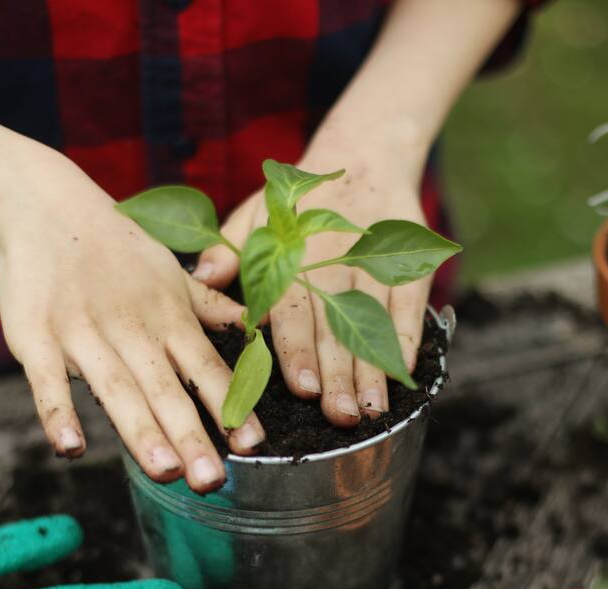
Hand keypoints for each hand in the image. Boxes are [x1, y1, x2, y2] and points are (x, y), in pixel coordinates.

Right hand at [0, 155, 265, 492]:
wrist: (40, 203)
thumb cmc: (112, 244)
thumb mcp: (169, 271)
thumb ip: (209, 308)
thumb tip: (256, 328)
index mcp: (167, 314)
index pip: (206, 367)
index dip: (229, 405)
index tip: (253, 444)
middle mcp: (131, 327)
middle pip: (165, 389)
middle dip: (191, 436)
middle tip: (213, 482)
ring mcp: (81, 333)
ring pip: (115, 390)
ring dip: (140, 433)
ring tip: (165, 473)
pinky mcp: (34, 338)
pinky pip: (47, 382)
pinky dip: (59, 414)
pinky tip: (72, 449)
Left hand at [193, 145, 431, 425]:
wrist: (365, 154)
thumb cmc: (299, 202)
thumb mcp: (256, 214)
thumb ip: (230, 251)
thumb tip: (199, 278)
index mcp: (291, 252)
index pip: (293, 307)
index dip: (298, 349)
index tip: (303, 389)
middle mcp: (334, 259)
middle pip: (336, 323)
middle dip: (338, 373)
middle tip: (339, 415)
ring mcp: (375, 264)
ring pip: (374, 322)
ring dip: (374, 369)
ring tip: (373, 411)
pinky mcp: (408, 265)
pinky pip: (408, 306)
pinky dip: (408, 340)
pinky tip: (405, 376)